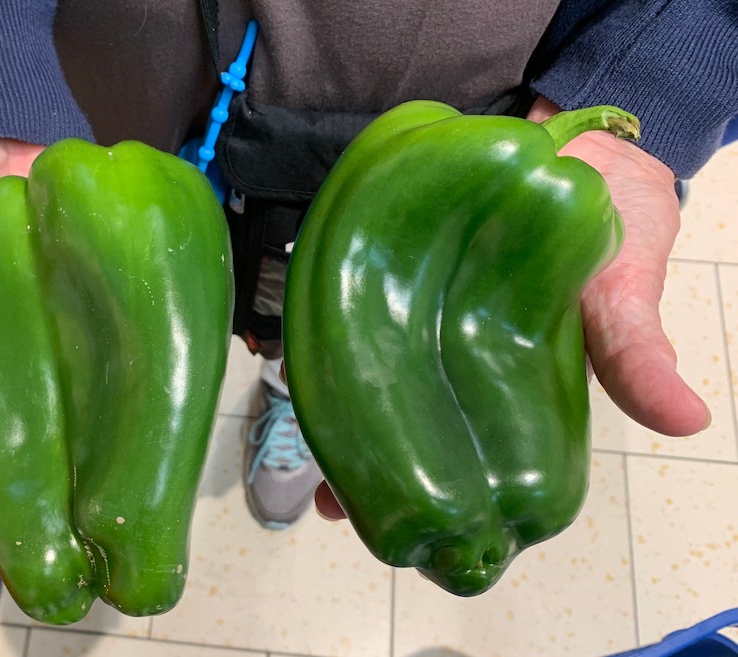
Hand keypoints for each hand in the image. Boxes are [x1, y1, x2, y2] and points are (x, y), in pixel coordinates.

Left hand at [311, 96, 711, 521]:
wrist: (578, 141)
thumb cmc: (611, 220)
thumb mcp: (624, 288)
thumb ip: (636, 351)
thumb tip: (685, 419)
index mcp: (507, 369)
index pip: (466, 447)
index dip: (433, 488)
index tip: (400, 532)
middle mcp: (458, 344)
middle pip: (406, 415)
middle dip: (371, 460)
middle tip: (334, 501)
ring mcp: (424, 302)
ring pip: (374, 366)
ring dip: (343, 402)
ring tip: (308, 440)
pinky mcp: (400, 254)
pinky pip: (358, 294)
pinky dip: (334, 320)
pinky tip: (307, 345)